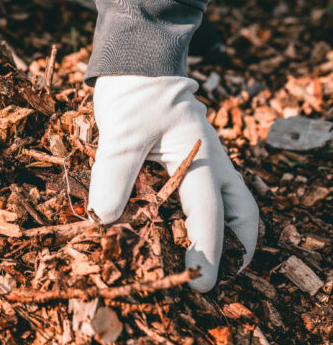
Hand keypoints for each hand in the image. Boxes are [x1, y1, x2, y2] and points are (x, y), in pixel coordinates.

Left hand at [87, 76, 258, 291]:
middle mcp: (210, 161)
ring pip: (232, 200)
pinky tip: (186, 229)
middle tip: (220, 278)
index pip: (209, 212)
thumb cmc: (132, 95)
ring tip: (217, 261)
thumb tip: (105, 220)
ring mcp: (204, 158)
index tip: (199, 281)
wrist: (136, 63)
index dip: (206, 249)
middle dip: (235, 247)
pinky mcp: (188, 157)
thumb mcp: (120, 135)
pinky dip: (207, 214)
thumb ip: (113, 177)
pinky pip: (208, 191)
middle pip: (239, 210)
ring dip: (229, 232)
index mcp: (200, 157)